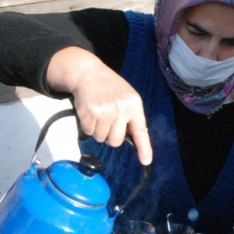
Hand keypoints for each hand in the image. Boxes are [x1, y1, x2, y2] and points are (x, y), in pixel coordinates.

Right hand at [46, 46, 152, 164]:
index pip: (140, 131)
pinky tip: (89, 112)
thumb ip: (130, 116)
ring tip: (98, 114)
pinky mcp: (90, 113)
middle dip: (110, 136)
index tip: (146, 161)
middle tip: (107, 123)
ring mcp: (105, 111)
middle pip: (116, 141)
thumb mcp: (127, 96)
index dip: (144, 148)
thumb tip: (132, 139)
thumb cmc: (109, 87)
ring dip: (98, 130)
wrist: (88, 72)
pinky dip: (87, 126)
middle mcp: (121, 109)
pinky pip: (88, 132)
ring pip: (101, 138)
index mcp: (134, 105)